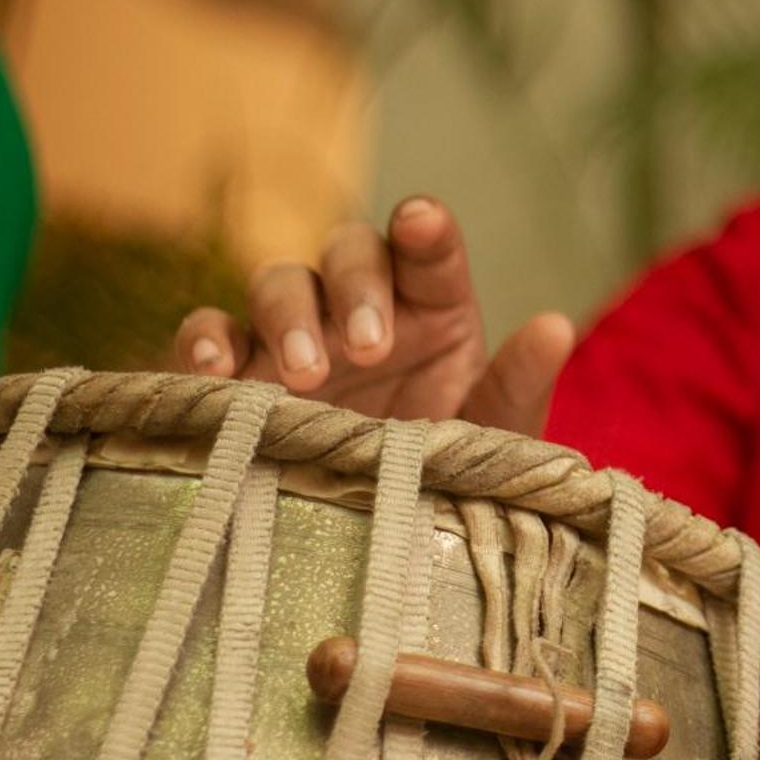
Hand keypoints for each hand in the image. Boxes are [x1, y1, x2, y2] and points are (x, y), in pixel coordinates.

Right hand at [174, 196, 574, 435]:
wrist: (385, 537)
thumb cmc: (450, 471)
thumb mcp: (494, 435)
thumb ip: (520, 382)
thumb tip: (556, 326)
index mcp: (433, 306)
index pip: (429, 249)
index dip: (425, 229)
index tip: (421, 221)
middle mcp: (361, 306)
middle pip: (348, 251)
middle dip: (356, 286)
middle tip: (370, 348)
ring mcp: (294, 333)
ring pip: (278, 283)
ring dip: (288, 317)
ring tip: (306, 375)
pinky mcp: (236, 372)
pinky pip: (208, 333)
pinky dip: (202, 341)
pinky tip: (212, 371)